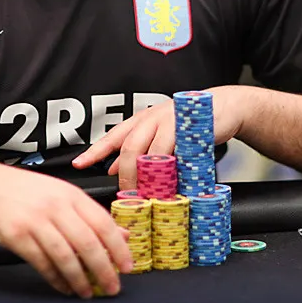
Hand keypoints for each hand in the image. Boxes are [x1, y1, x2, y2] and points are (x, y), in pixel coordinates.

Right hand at [0, 163, 132, 297]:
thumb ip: (92, 215)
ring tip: (87, 292)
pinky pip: (42, 263)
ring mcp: (35, 220)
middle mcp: (55, 206)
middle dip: (103, 270)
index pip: (103, 223)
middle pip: (87, 243)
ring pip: (65, 256)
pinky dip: (56, 278)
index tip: (127, 267)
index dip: (118, 248)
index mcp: (71, 194)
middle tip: (111, 287)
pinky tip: (64, 286)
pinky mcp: (17, 236)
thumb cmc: (29, 192)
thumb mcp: (63, 195)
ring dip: (80, 279)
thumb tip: (123, 235)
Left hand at [71, 86, 245, 190]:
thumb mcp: (158, 133)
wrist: (222, 107)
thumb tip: (113, 169)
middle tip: (128, 195)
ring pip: (153, 151)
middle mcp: (151, 118)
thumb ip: (137, 150)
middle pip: (131, 147)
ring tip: (150, 193)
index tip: (79, 165)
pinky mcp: (191, 129)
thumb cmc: (187, 123)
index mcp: (140, 121)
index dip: (95, 151)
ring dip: (150, 175)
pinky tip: (174, 182)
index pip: (112, 136)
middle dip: (127, 174)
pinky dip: (174, 170)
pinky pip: (179, 153)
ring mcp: (171, 122)